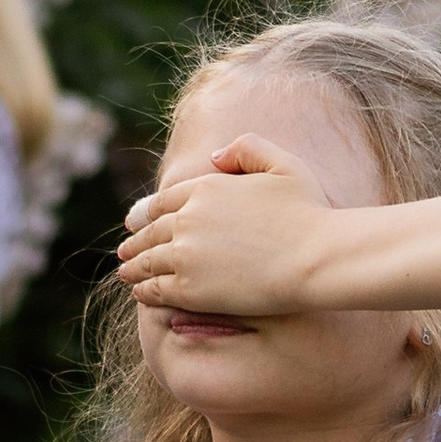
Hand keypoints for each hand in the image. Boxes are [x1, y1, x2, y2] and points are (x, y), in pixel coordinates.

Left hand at [118, 132, 333, 316]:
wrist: (315, 256)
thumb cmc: (308, 212)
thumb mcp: (283, 164)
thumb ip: (248, 148)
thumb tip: (214, 156)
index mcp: (206, 187)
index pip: (165, 201)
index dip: (148, 212)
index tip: (138, 220)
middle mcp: (188, 219)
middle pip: (151, 232)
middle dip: (136, 241)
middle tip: (126, 250)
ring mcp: (185, 255)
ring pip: (147, 261)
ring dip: (134, 266)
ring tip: (126, 272)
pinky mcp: (189, 289)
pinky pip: (156, 289)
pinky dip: (144, 290)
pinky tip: (140, 293)